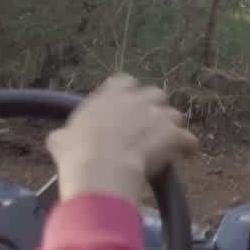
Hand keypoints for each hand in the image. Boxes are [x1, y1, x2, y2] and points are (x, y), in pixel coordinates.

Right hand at [46, 74, 198, 203]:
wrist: (101, 168)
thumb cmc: (77, 154)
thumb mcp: (61, 139)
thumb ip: (66, 132)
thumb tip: (60, 138)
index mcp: (110, 95)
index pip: (124, 81)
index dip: (128, 93)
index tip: (126, 106)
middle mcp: (138, 100)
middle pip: (156, 94)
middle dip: (154, 107)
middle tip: (148, 125)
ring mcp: (159, 116)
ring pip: (175, 115)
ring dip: (172, 126)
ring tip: (167, 142)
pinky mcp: (174, 134)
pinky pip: (189, 139)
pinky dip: (189, 146)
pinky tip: (187, 154)